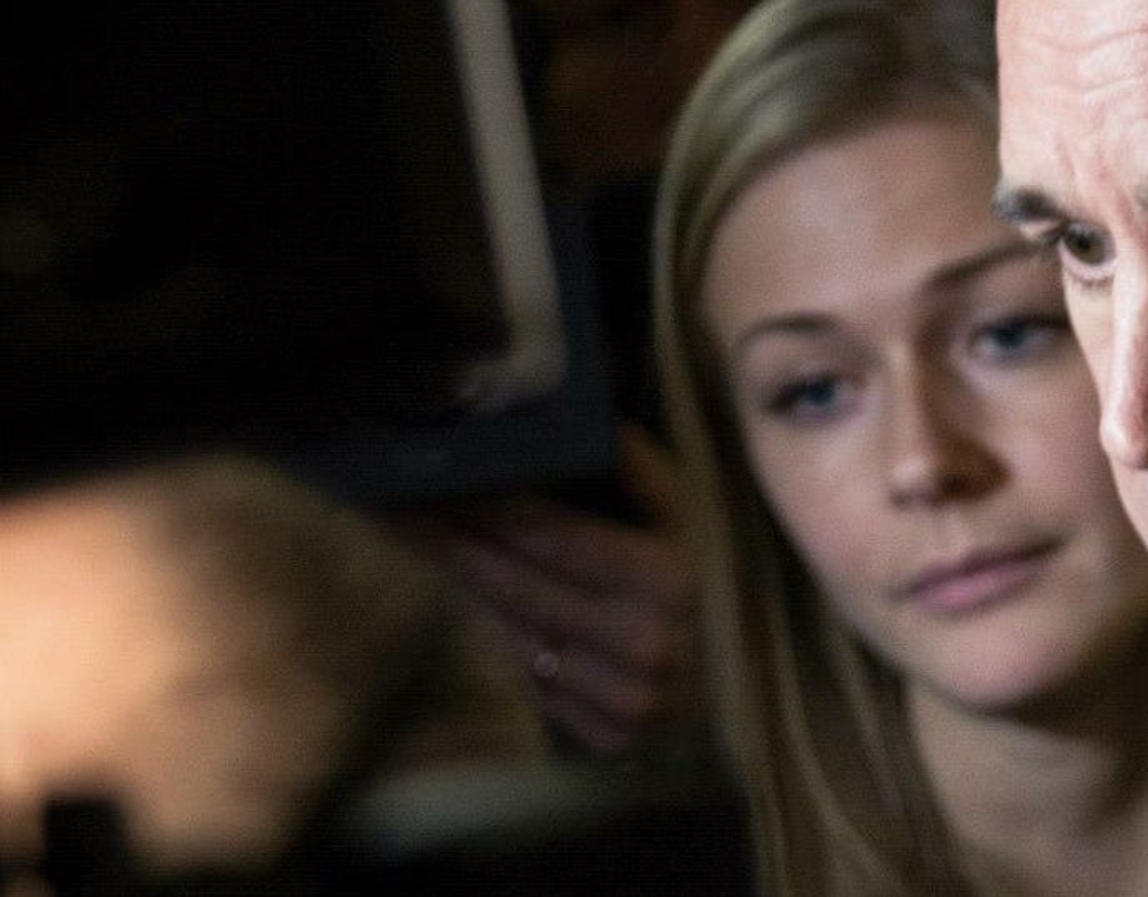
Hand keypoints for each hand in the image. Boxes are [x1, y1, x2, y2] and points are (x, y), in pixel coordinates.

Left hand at [426, 427, 702, 753]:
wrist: (743, 685)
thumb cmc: (706, 583)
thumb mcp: (692, 517)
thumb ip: (645, 471)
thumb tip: (594, 420)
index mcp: (668, 580)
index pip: (554, 537)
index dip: (490, 505)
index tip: (439, 475)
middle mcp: (643, 644)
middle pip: (518, 585)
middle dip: (450, 540)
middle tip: (396, 504)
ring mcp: (621, 699)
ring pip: (512, 634)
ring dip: (456, 586)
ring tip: (413, 539)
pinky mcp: (603, 736)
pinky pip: (525, 677)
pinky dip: (487, 634)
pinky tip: (456, 596)